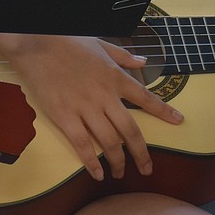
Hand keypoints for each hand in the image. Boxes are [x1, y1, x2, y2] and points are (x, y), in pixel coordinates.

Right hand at [0, 34, 182, 180]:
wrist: (36, 44)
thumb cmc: (67, 41)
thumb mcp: (100, 43)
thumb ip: (123, 56)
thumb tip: (144, 61)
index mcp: (114, 77)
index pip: (145, 98)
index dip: (163, 111)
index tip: (178, 121)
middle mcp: (104, 95)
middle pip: (131, 130)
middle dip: (142, 153)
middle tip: (147, 169)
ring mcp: (84, 107)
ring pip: (109, 141)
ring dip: (118, 161)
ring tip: (120, 173)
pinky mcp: (64, 116)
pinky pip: (82, 144)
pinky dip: (91, 161)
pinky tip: (97, 173)